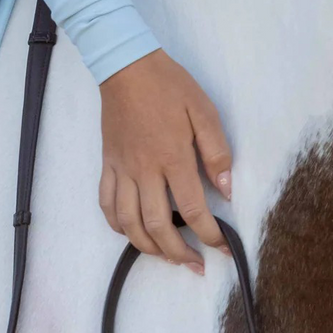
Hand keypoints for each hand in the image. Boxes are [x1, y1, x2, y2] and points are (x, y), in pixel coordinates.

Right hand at [99, 51, 232, 271]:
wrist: (126, 68)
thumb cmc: (169, 86)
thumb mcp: (204, 111)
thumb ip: (216, 152)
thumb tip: (226, 189)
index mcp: (173, 158)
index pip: (193, 209)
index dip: (210, 235)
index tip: (221, 248)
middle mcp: (144, 170)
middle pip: (157, 226)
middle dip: (177, 253)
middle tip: (194, 264)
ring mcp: (122, 170)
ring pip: (128, 223)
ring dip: (147, 247)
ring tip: (165, 256)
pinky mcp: (107, 165)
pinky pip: (106, 204)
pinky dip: (118, 226)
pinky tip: (131, 233)